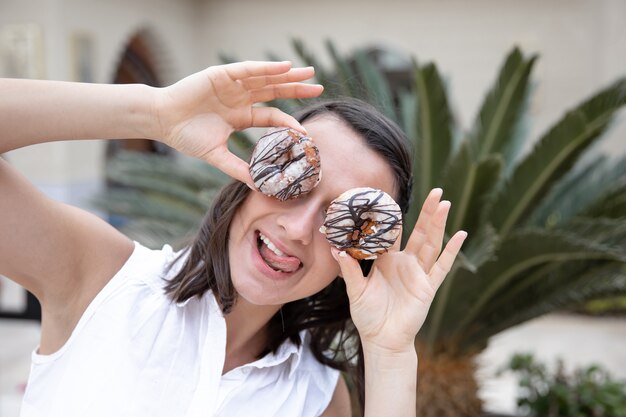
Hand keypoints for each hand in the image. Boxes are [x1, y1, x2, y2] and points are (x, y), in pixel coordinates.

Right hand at [152, 61, 322, 185]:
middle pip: (274, 92)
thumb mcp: (216, 156)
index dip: (289, 121)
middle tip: (319, 88)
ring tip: (309, 73)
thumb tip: (259, 187)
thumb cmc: (185, 137)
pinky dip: (267, 68)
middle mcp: (240, 98)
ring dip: (287, 75)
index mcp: (240, 116)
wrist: (161, 121)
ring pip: (266, 78)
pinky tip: (285, 67)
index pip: (272, 116)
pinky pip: (249, 70)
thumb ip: (238, 169)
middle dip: (296, 89)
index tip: (306, 130)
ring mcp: (232, 85)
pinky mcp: (222, 74)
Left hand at [333, 188, 466, 352]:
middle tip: (435, 191)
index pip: (392, 233)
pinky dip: (451, 251)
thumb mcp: (355, 290)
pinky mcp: (428, 287)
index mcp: (387, 261)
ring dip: (438, 224)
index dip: (393, 217)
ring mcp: (418, 273)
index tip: (395, 198)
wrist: (382, 340)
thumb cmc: (368, 316)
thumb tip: (337, 249)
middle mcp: (405, 263)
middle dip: (427, 212)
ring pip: (431, 244)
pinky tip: (460, 234)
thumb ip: (349, 269)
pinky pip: (442, 267)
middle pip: (419, 232)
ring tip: (444, 203)